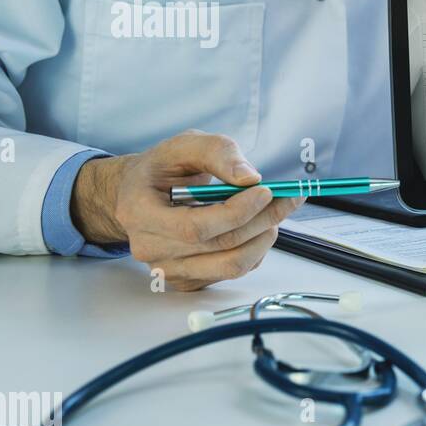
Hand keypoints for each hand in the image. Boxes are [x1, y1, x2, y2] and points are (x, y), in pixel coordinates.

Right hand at [70, 130, 304, 290]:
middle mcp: (151, 248)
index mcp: (140, 213)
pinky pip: (231, 272)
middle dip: (263, 220)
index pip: (196, 227)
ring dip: (263, 238)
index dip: (238, 211)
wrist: (139, 195)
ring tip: (273, 213)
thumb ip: (216, 152)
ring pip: (231, 265)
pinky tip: (256, 228)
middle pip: (221, 246)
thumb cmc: (162, 170)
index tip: (266, 190)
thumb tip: (250, 177)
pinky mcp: (187, 280)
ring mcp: (168, 269)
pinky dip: (254, 250)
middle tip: (287, 199)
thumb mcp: (183, 146)